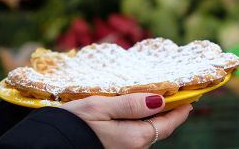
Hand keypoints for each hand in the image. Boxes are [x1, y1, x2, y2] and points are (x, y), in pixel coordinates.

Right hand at [61, 93, 191, 148]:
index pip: (167, 124)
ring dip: (154, 116)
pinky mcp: (115, 147)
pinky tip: (137, 110)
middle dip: (169, 112)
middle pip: (158, 128)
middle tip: (175, 95)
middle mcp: (133, 147)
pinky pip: (135, 134)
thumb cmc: (73, 124)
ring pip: (146, 130)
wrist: (48, 143)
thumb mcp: (101, 107)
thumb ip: (131, 105)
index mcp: (134, 137)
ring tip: (157, 98)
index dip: (180, 111)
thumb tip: (160, 100)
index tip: (190, 99)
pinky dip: (141, 121)